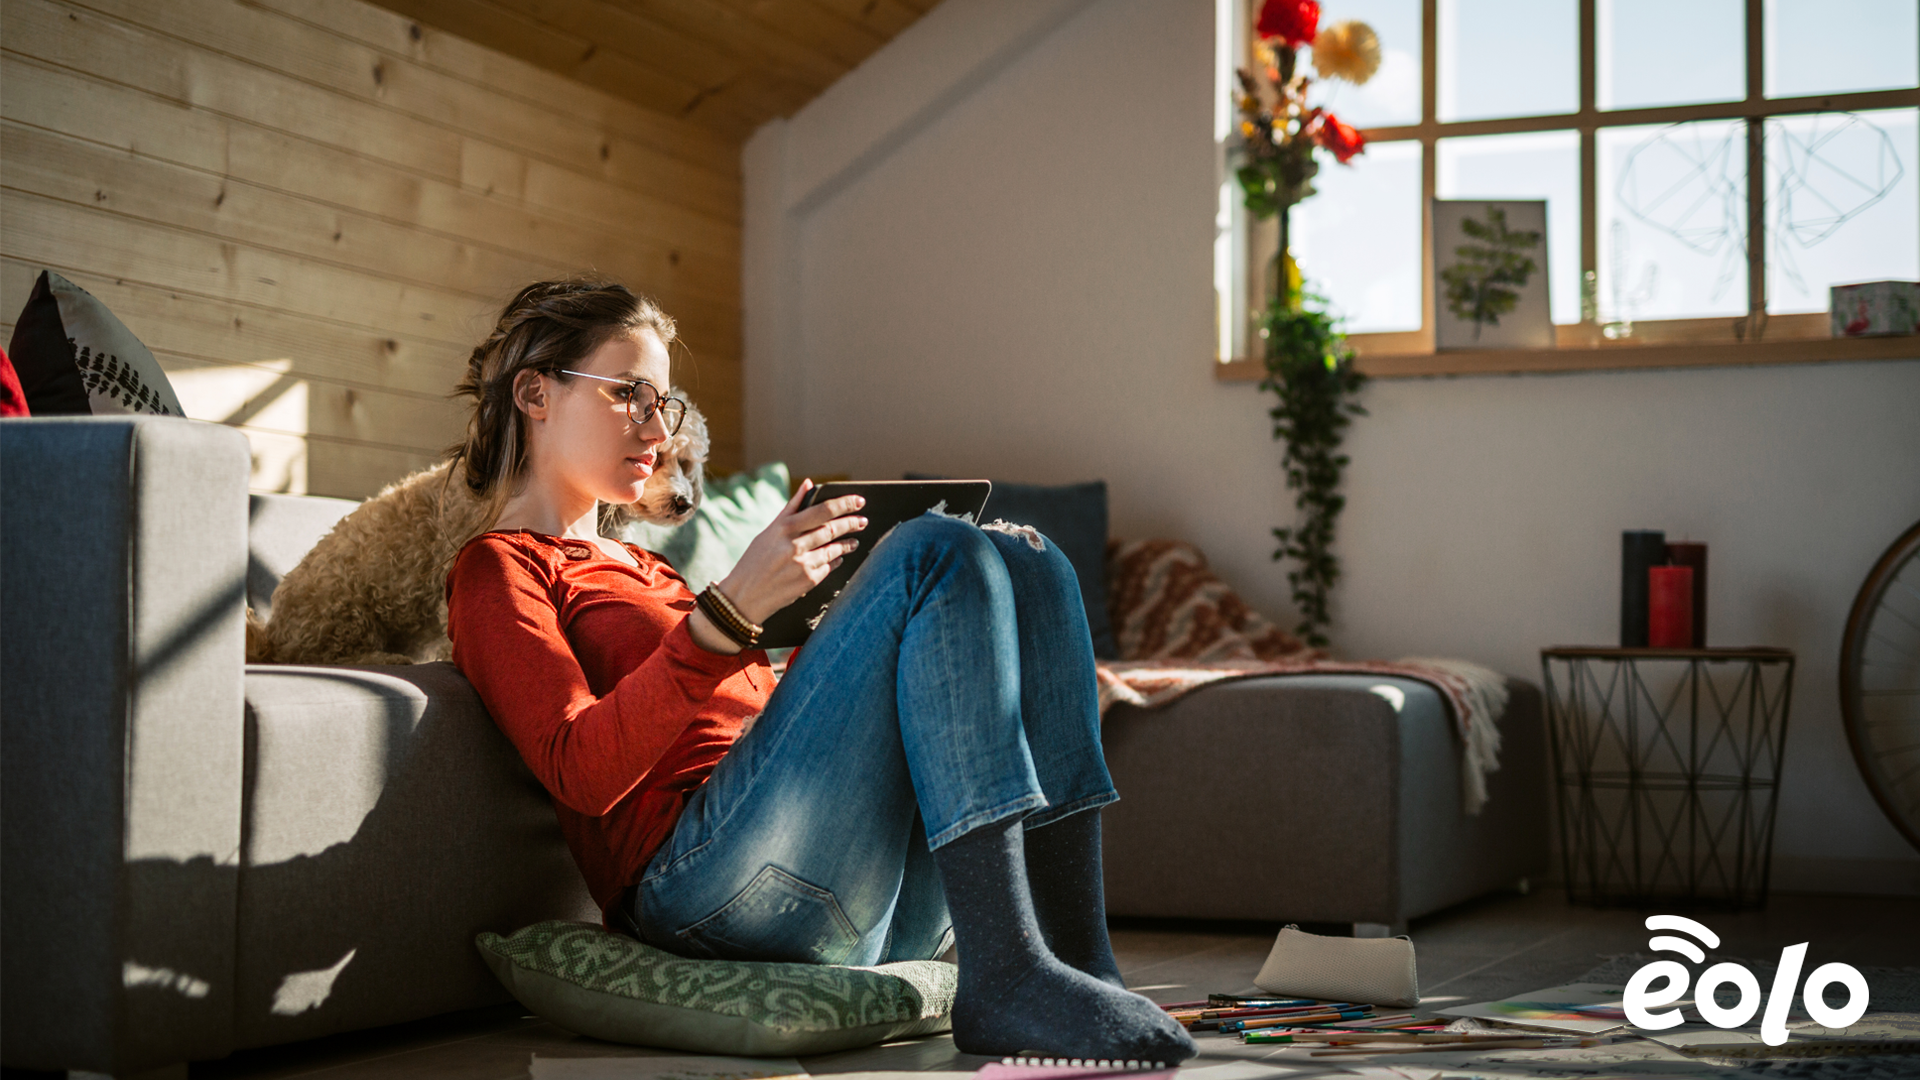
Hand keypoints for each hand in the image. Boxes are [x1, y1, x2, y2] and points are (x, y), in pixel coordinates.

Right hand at [715, 480, 866, 625]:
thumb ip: (791, 508)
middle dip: (852, 523)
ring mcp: (803, 564)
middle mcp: (794, 545)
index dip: (844, 504)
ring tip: (854, 541)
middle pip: (832, 529)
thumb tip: (809, 484)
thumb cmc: (754, 560)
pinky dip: (836, 560)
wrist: (744, 596)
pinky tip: (839, 557)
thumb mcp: (768, 531)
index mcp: (784, 528)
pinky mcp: (808, 581)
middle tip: (863, 521)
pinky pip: (829, 566)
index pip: (822, 511)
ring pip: (834, 549)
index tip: (858, 501)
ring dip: (848, 544)